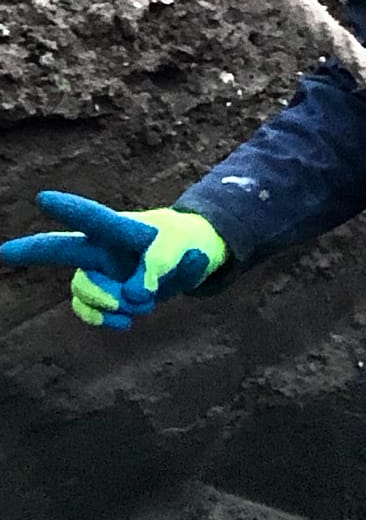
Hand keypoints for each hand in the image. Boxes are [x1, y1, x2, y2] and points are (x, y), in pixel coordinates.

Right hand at [0, 192, 227, 329]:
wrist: (193, 260)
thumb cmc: (185, 242)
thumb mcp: (183, 249)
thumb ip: (159, 266)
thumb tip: (133, 295)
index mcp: (120, 227)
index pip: (92, 217)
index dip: (68, 209)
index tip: (43, 198)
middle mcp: (102, 247)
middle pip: (60, 248)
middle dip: (30, 251)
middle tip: (3, 252)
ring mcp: (100, 272)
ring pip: (83, 289)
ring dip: (111, 300)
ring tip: (141, 302)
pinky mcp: (106, 295)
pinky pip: (89, 310)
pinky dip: (105, 318)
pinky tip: (125, 321)